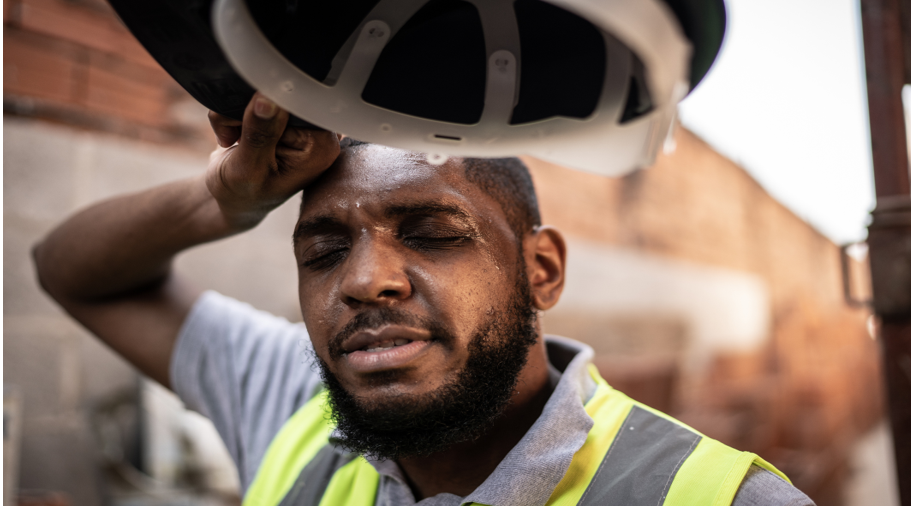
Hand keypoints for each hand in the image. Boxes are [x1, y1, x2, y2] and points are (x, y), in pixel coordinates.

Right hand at [206, 92, 340, 229]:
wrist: (232, 199)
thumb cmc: (243, 193)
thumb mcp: (248, 169)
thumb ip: (259, 135)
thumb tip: (268, 99)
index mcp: (321, 148)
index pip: (296, 103)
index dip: (268, 108)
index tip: (249, 129)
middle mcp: (317, 133)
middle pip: (280, 95)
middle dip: (248, 110)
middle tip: (236, 138)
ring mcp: (299, 124)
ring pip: (262, 92)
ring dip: (236, 112)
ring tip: (234, 139)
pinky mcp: (281, 117)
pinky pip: (254, 96)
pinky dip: (234, 112)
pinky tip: (234, 134)